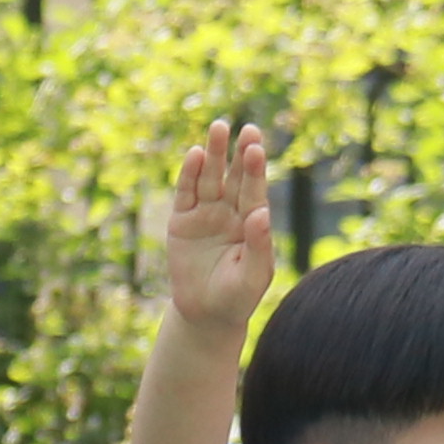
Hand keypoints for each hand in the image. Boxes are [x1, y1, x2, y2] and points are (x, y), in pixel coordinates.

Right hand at [158, 118, 279, 342]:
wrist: (205, 315)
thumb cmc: (237, 297)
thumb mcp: (253, 276)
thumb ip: (259, 245)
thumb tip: (262, 213)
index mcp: (252, 223)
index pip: (255, 191)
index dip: (255, 170)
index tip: (256, 148)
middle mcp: (230, 212)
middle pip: (235, 177)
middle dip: (239, 154)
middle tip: (247, 129)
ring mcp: (205, 213)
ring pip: (211, 178)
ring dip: (214, 154)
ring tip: (219, 127)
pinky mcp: (182, 220)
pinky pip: (186, 192)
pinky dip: (190, 174)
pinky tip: (195, 154)